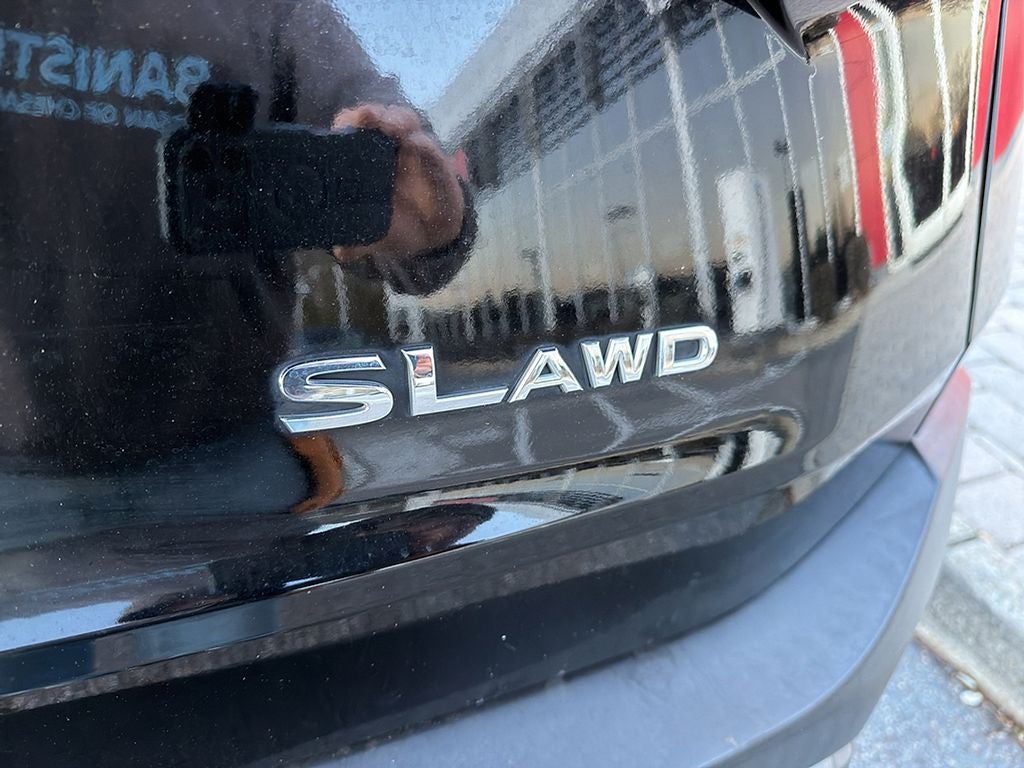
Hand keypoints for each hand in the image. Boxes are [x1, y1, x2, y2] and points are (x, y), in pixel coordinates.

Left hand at [330, 104, 463, 263]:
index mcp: (362, 158)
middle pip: (376, 117)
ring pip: (403, 121)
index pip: (351, 128)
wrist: (432, 233)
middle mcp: (385, 147)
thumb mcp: (376, 235)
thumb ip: (359, 241)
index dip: (348, 122)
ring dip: (397, 119)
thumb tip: (342, 251)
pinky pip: (429, 147)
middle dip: (370, 113)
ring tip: (394, 128)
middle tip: (367, 118)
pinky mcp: (435, 159)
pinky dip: (423, 145)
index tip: (347, 124)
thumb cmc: (396, 224)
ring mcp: (411, 148)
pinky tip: (417, 145)